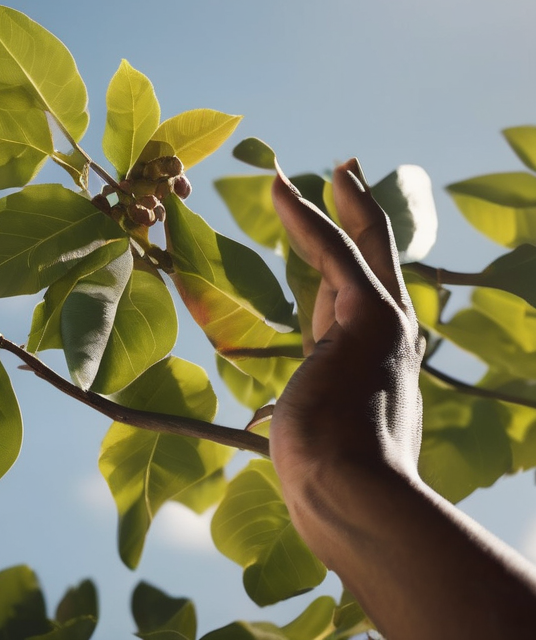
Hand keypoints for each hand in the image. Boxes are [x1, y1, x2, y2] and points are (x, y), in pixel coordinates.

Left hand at [269, 159, 424, 563]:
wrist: (349, 498)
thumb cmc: (326, 477)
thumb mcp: (316, 430)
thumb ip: (308, 407)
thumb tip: (280, 419)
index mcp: (372, 358)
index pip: (352, 289)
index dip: (336, 252)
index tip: (323, 221)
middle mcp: (387, 335)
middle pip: (375, 255)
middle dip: (359, 210)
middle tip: (347, 172)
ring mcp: (382, 324)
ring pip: (358, 244)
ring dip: (332, 203)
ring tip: (320, 168)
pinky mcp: (366, 317)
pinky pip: (334, 252)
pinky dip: (308, 216)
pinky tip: (282, 189)